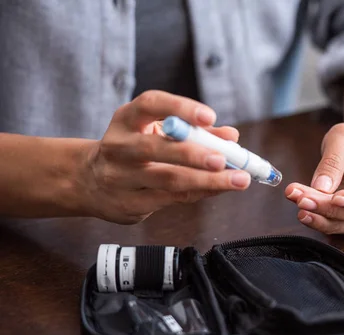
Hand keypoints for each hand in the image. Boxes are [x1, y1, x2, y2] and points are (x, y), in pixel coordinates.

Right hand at [78, 90, 250, 223]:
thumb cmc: (133, 151)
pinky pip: (171, 199)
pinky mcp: (128, 204)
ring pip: (167, 180)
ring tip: (237, 180)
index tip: (209, 117)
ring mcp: (120, 177)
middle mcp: (119, 146)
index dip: (181, 108)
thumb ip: (195, 132)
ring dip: (207, 180)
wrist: (89, 181)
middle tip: (224, 159)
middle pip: (156, 148)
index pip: (151, 104)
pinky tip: (219, 189)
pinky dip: (200, 192)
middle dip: (194, 154)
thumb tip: (231, 137)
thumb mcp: (157, 131)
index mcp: (127, 119)